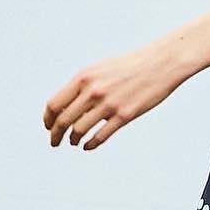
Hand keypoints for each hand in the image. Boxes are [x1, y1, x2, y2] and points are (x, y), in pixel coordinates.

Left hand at [43, 38, 186, 150]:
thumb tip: (68, 104)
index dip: (48, 119)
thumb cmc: (131, 66)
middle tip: (54, 141)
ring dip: (73, 140)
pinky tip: (88, 146)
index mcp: (84, 77)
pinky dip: (90, 144)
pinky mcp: (125, 115)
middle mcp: (93, 91)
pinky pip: (101, 136)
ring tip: (74, 142)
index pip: (55, 104)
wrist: (161, 63)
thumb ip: (84, 85)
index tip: (49, 126)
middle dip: (55, 134)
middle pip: (63, 120)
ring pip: (80, 130)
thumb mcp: (101, 69)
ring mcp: (109, 104)